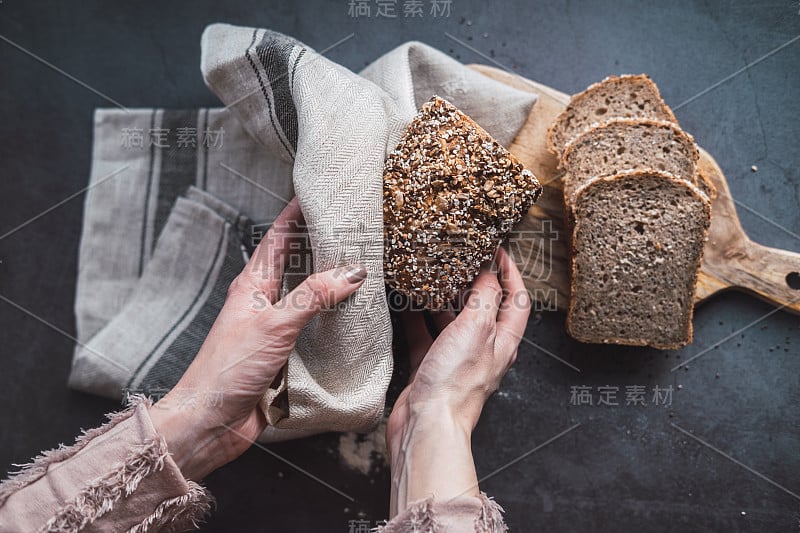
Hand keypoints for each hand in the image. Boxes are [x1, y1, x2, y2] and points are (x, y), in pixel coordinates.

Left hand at [148, 198, 367, 480]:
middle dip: (322, 247)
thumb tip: (351, 272)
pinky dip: (334, 322)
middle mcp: (264, 302)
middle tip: (354, 231)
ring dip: (332, 285)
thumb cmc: (228, 369)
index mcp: (253, 285)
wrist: (210, 422)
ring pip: (309, 298)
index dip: (296, 213)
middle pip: (297, 264)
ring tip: (364, 270)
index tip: (319, 194)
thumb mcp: (275, 324)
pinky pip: (315, 331)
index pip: (278, 238)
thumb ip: (313, 296)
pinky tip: (354, 321)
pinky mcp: (285, 356)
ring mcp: (274, 329)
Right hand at [386, 247, 529, 514]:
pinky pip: (425, 336)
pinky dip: (417, 319)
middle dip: (473, 282)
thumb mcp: (477, 328)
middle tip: (459, 259)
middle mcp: (483, 349)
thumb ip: (484, 297)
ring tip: (430, 276)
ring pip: (452, 321)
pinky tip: (405, 306)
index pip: (517, 300)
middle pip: (484, 308)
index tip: (498, 250)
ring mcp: (456, 359)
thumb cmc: (457, 383)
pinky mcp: (431, 368)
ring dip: (443, 299)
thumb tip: (489, 272)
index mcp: (503, 341)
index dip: (511, 272)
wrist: (428, 424)